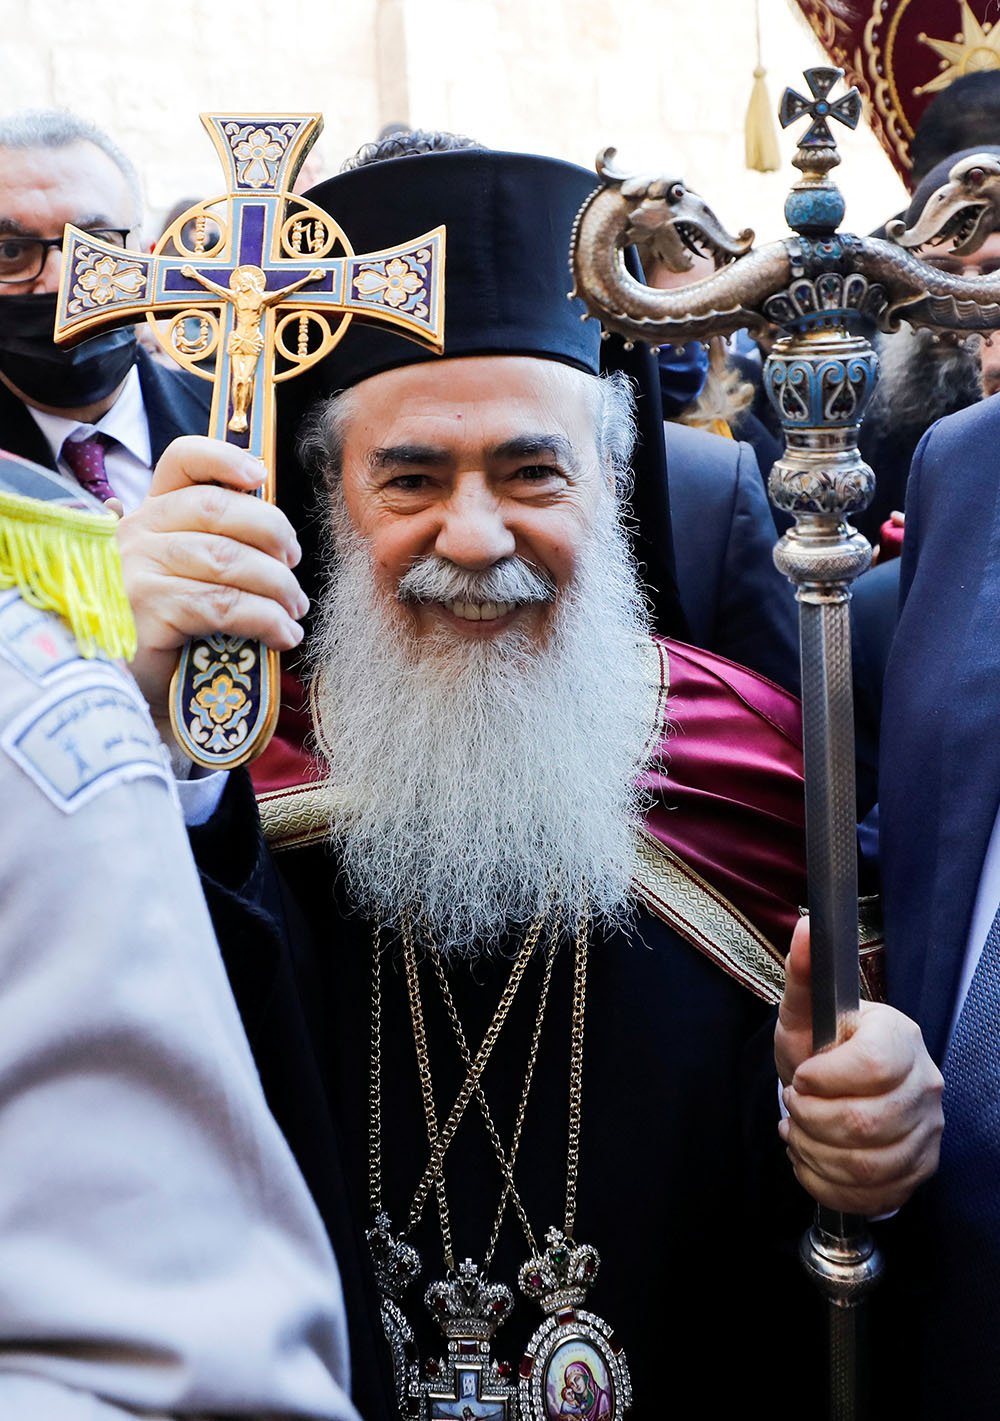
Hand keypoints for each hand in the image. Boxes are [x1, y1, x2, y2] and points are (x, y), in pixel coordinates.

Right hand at [117, 435, 307, 725]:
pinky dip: (265, 619)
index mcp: (151, 513)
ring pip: (227, 560)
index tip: (260, 475)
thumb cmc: (169, 630)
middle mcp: (138, 534)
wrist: (128, 686)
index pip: (181, 461)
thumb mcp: (188, 576)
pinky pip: (223, 605)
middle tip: (293, 565)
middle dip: (271, 531)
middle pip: (217, 508)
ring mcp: (139, 571)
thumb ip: (219, 544)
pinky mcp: (148, 612)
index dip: (224, 456)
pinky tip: (282, 635)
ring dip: (276, 586)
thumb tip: (279, 538)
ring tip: (295, 610)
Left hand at [774, 916, 943, 1214]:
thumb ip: (801, 973)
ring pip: (868, 1165)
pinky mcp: (918, 1170)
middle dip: (811, 1120)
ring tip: (799, 1133)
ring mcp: (928, 1132)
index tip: (801, 1075)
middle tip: (793, 1105)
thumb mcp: (802, 1011)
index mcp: (900, 1037)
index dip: (824, 1078)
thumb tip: (805, 926)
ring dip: (816, 1154)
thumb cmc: (819, 1047)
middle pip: (867, 1123)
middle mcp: (925, 1084)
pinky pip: (872, 1196)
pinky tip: (811, 1159)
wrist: (836, 1090)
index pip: (873, 1066)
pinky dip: (826, 1184)